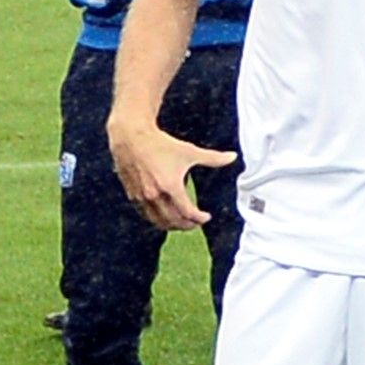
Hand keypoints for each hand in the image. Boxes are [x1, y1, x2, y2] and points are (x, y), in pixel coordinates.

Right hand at [110, 111, 234, 231]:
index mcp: (170, 186)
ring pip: (157, 221)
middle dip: (187, 225)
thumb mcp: (190, 151)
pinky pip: (145, 214)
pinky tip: (163, 217)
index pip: (187, 212)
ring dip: (171, 225)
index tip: (206, 217)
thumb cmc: (161, 144)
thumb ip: (213, 158)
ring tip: (182, 223)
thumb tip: (234, 156)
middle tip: (196, 223)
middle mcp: (154, 195)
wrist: (131, 138)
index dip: (199, 218)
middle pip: (173, 220)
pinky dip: (156, 219)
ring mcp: (141, 197)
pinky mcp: (132, 195)